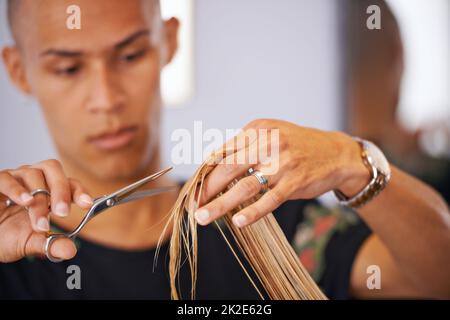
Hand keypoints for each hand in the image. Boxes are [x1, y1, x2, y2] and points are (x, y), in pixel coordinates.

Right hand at [0, 159, 92, 262]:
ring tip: (40, 224)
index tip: (87, 205)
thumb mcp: (31, 243)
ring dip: (39, 201)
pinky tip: (25, 201)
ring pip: (33, 175)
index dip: (80, 191)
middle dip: (61, 191)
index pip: (69, 183)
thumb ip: (51, 245)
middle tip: (63, 213)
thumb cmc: (7, 236)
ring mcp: (15, 177)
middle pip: (53, 169)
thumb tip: (70, 251)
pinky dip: (17, 189)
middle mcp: (34, 178)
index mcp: (49, 190)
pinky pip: (7, 179)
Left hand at [194, 119, 369, 227]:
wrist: (337, 152)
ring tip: (204, 217)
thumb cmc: (297, 145)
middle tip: (192, 206)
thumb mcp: (271, 134)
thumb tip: (214, 168)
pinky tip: (238, 222)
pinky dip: (253, 212)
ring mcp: (282, 162)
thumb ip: (245, 147)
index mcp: (257, 129)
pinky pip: (270, 199)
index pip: (223, 153)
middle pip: (228, 168)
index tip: (192, 190)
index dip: (204, 173)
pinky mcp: (296, 181)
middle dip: (206, 189)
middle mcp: (268, 142)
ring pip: (245, 186)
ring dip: (221, 204)